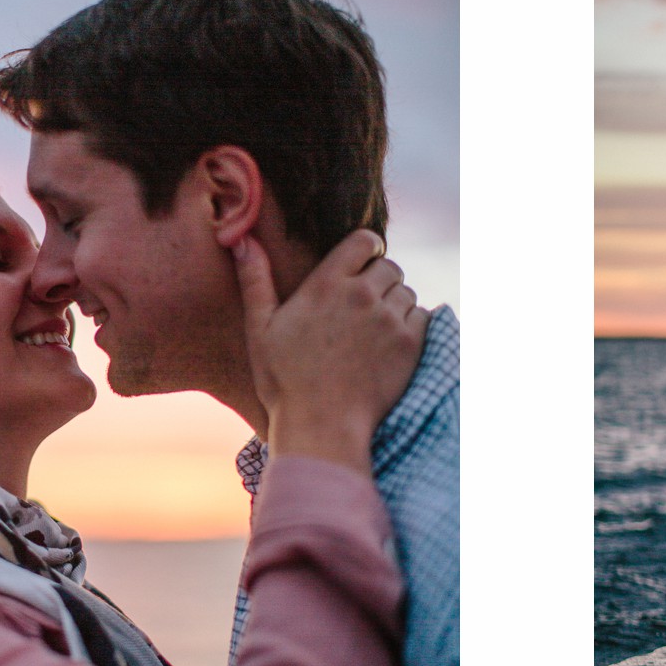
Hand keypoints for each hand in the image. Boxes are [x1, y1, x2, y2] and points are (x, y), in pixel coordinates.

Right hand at [234, 230, 428, 474]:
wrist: (322, 426)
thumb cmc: (285, 381)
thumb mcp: (260, 328)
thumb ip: (255, 280)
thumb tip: (242, 240)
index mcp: (326, 284)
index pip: (364, 240)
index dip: (368, 247)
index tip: (365, 262)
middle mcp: (361, 295)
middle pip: (389, 267)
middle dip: (381, 279)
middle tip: (365, 306)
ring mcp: (388, 319)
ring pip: (406, 292)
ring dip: (395, 303)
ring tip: (374, 329)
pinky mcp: (410, 344)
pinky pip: (422, 317)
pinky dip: (411, 325)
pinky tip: (390, 345)